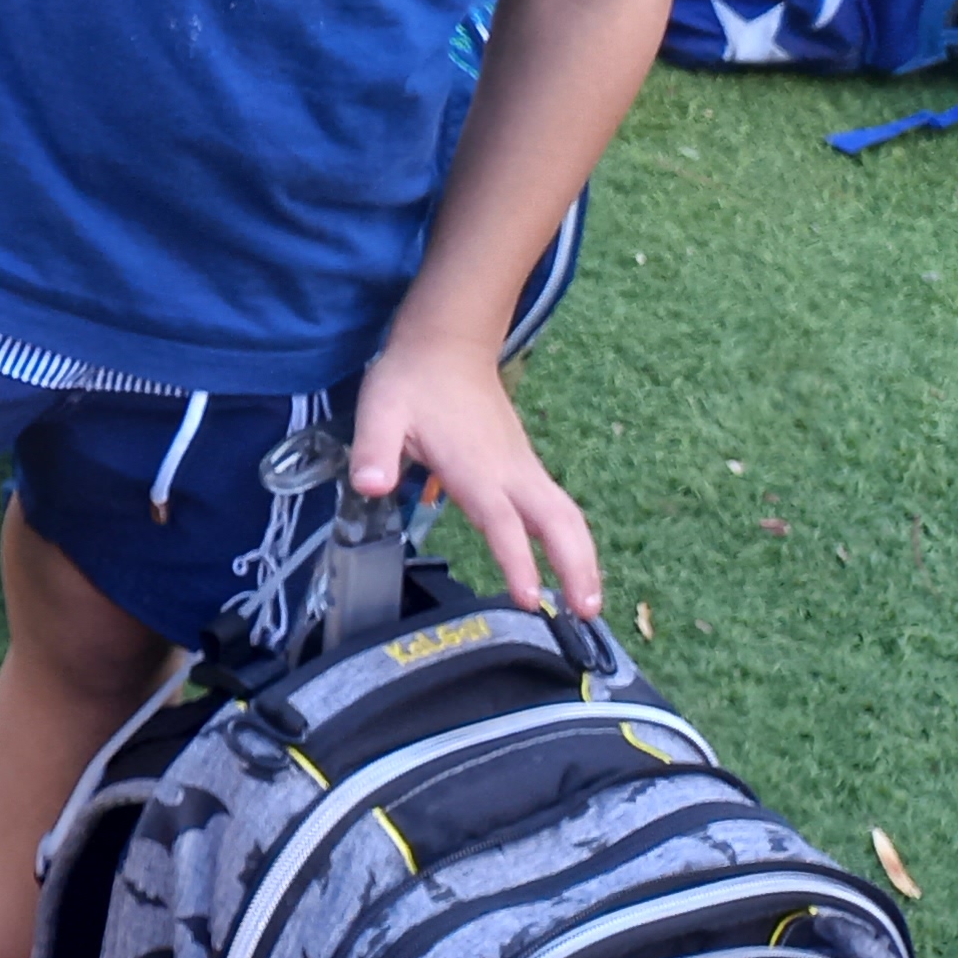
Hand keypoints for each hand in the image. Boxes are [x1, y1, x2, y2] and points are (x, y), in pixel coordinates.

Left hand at [351, 319, 594, 614]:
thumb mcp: (380, 410)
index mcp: (476, 466)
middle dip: (577, 567)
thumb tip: (370, 486)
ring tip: (588, 604)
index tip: (530, 599)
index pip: (502, 520)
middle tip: (586, 612)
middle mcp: (509, 471)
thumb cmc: (411, 381)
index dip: (517, 560)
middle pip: (558, 522)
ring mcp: (522, 467)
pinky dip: (571, 540)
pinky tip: (570, 566)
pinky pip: (557, 507)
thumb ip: (374, 450)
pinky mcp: (523, 465)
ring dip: (583, 557)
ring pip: (566, 516)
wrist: (445, 345)